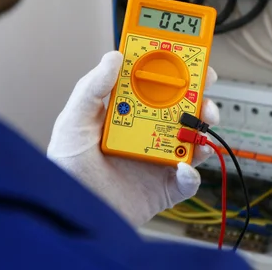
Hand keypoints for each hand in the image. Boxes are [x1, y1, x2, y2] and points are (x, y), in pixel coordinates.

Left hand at [47, 51, 218, 226]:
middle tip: (204, 89)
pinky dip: (192, 175)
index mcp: (127, 115)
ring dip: (202, 131)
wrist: (75, 214)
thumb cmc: (67, 170)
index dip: (172, 70)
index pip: (154, 85)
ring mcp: (157, 159)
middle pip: (181, 109)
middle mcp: (146, 134)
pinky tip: (182, 169)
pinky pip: (188, 179)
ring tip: (199, 128)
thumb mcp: (73, 122)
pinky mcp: (165, 187)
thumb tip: (114, 57)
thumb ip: (91, 88)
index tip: (186, 56)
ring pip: (192, 139)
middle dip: (198, 97)